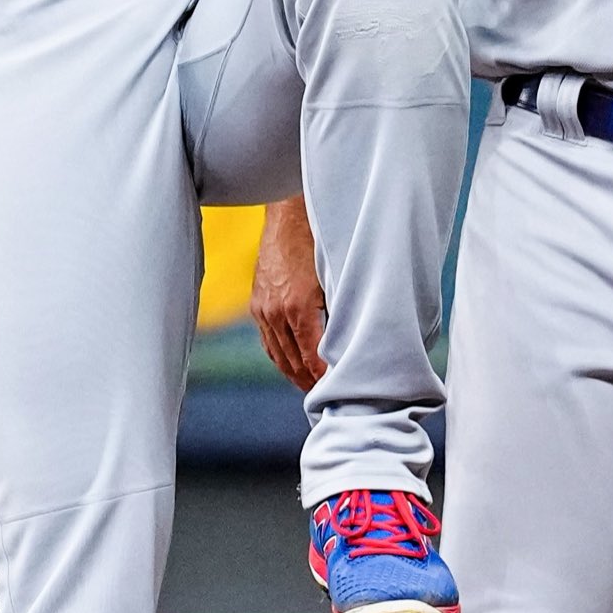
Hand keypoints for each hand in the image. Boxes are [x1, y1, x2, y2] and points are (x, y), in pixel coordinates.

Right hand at [250, 200, 328, 392]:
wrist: (290, 213)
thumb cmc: (321, 241)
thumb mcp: (338, 277)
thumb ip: (343, 312)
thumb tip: (356, 344)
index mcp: (297, 307)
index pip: (312, 359)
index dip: (325, 380)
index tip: (340, 392)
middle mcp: (275, 312)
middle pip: (293, 363)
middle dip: (310, 383)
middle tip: (330, 399)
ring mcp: (262, 308)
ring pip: (278, 355)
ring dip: (295, 374)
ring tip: (313, 389)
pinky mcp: (257, 303)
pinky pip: (268, 341)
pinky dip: (281, 357)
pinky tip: (294, 366)